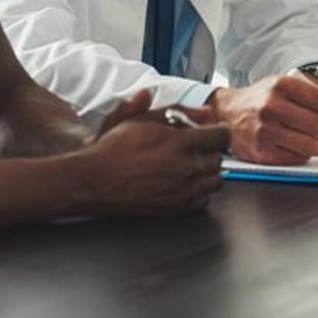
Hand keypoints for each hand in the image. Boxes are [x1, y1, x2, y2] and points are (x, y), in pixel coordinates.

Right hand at [78, 117, 229, 215]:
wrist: (95, 181)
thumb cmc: (114, 150)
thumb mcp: (143, 119)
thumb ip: (177, 110)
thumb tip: (205, 110)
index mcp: (181, 143)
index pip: (222, 136)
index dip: (216, 131)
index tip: (210, 132)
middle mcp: (187, 167)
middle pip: (220, 158)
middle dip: (209, 151)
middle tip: (193, 149)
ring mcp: (184, 190)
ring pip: (216, 179)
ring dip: (207, 171)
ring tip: (188, 166)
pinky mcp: (178, 207)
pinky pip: (205, 199)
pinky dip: (199, 191)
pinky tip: (183, 182)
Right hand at [207, 73, 317, 164]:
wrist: (226, 114)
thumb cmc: (262, 99)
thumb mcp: (286, 85)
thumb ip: (314, 93)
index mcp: (282, 85)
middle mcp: (272, 106)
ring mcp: (265, 130)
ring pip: (309, 145)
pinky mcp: (260, 151)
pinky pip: (295, 158)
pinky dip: (308, 155)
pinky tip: (308, 148)